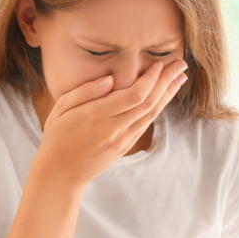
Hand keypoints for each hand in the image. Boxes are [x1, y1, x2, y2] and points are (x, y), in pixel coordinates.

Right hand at [33, 59, 187, 188]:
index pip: (133, 94)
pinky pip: (145, 124)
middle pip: (148, 102)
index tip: (159, 64)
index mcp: (96, 115)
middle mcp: (113, 128)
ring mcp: (121, 140)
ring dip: (167, 94)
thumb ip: (85, 91)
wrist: (61, 172)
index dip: (150, 78)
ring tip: (180, 77)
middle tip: (180, 64)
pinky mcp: (124, 147)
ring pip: (151, 113)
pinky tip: (164, 97)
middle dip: (166, 81)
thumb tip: (110, 79)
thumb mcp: (61, 109)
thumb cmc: (57, 136)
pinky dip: (158, 108)